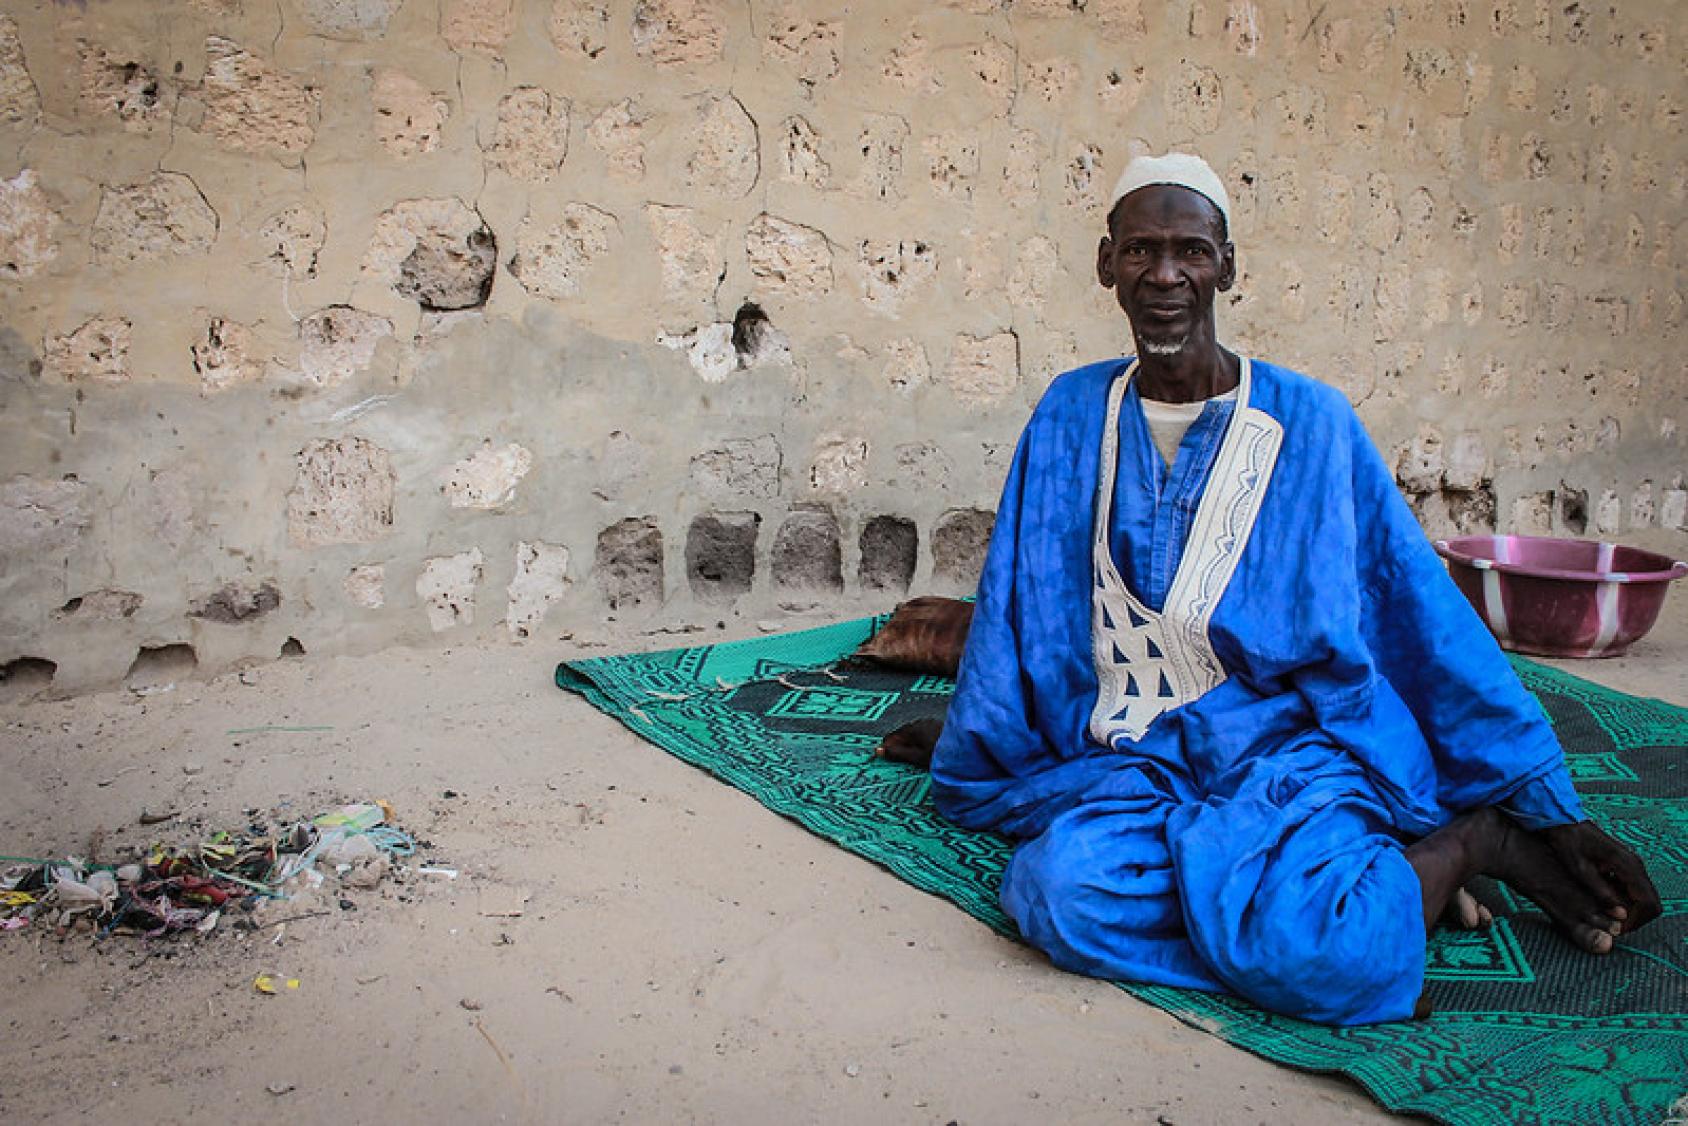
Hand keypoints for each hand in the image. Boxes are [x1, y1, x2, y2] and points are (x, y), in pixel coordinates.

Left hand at [1539, 821, 1661, 934]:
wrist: (1563, 823)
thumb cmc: (1568, 843)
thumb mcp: (1580, 870)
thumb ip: (1602, 892)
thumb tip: (1622, 915)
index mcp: (1626, 865)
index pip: (1648, 902)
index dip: (1637, 920)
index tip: (1620, 929)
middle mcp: (1635, 864)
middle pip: (1651, 902)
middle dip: (1637, 918)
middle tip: (1616, 927)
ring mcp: (1632, 864)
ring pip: (1644, 896)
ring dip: (1632, 910)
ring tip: (1611, 918)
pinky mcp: (1625, 866)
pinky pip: (1634, 889)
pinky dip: (1627, 900)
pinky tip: (1608, 905)